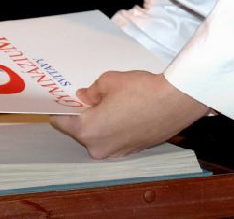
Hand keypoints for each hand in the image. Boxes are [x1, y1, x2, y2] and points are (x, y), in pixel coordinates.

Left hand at [49, 71, 209, 158]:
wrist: (175, 102)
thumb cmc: (140, 90)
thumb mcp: (108, 81)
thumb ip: (91, 91)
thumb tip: (84, 97)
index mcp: (88, 131)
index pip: (61, 122)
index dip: (59, 109)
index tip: (59, 100)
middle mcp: (99, 148)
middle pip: (80, 131)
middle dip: (82, 114)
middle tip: (86, 96)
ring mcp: (117, 152)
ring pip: (98, 135)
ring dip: (99, 121)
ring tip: (109, 101)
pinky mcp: (132, 150)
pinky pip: (114, 138)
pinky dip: (114, 127)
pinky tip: (123, 110)